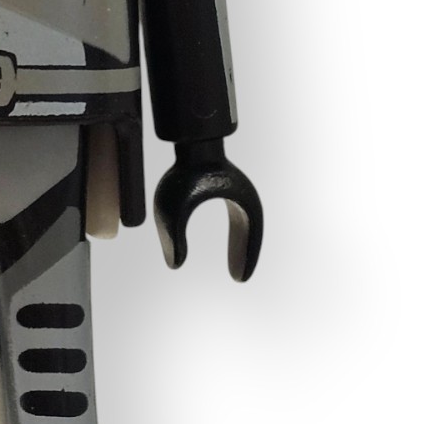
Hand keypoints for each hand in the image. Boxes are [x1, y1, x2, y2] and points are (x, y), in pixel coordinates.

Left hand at [153, 138, 262, 278]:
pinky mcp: (224, 189)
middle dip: (245, 255)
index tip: (239, 278)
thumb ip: (173, 237)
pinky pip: (235, 219)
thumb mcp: (174, 210)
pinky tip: (229, 248)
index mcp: (239, 202)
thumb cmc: (184, 173)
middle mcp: (241, 197)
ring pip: (243, 226)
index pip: (251, 235)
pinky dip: (235, 236)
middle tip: (238, 278)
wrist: (189, 144)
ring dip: (240, 246)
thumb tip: (174, 264)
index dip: (246, 257)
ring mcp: (234, 191)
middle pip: (249, 233)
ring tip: (235, 269)